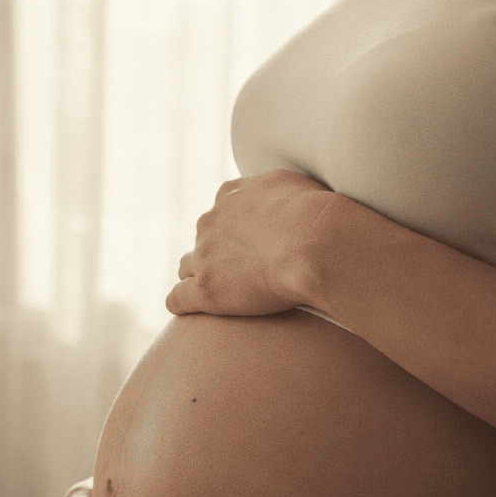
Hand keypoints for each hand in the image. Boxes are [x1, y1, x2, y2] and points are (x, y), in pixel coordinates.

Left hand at [166, 169, 335, 316]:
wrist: (316, 242)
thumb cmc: (318, 214)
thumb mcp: (295, 185)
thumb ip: (276, 191)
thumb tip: (278, 199)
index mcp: (230, 196)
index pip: (220, 212)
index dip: (232, 230)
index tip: (248, 244)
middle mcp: (211, 222)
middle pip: (202, 240)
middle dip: (215, 253)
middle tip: (240, 271)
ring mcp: (204, 256)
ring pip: (187, 267)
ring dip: (196, 277)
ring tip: (215, 291)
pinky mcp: (205, 289)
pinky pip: (178, 298)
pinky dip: (181, 304)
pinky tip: (188, 311)